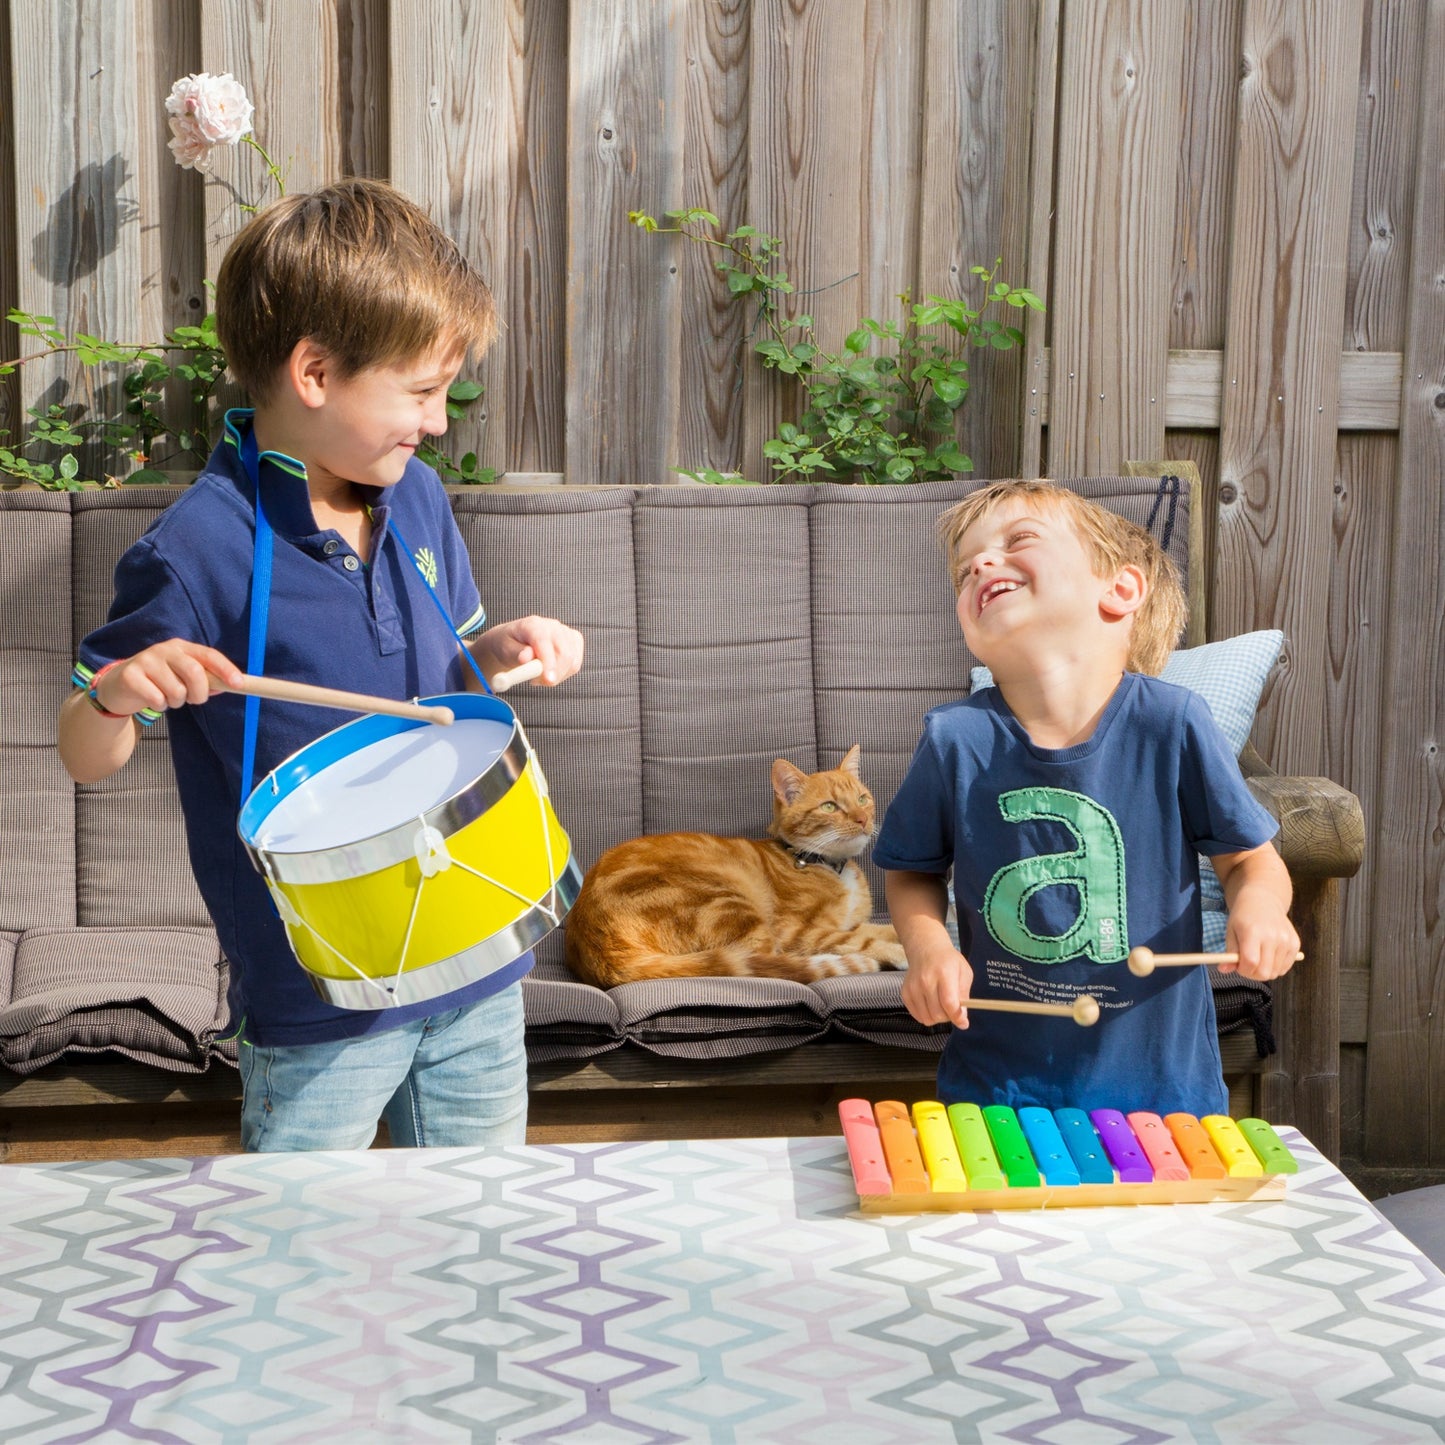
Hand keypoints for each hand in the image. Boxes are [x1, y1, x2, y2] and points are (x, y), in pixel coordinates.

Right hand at [93, 640, 243, 716]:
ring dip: (177, 702)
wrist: (119, 687)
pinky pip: (157, 699)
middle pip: (194, 672)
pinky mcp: (130, 675)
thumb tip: (230, 685)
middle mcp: (164, 649)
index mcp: (181, 647)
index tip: (239, 684)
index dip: (225, 669)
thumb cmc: (159, 682)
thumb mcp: (182, 677)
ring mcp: (145, 660)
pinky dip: (160, 706)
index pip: (208, 655)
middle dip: (200, 693)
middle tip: (194, 700)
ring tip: (168, 698)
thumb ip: (206, 680)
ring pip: (176, 690)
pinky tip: (153, 700)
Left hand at [476, 616, 583, 687]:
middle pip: (564, 652)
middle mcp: (552, 626)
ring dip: (556, 676)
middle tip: (535, 681)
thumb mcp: (505, 649)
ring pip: (572, 661)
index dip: (548, 662)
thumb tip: (526, 657)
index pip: (545, 641)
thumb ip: (516, 653)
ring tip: (538, 675)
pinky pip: (575, 664)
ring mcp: (566, 632)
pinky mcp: (575, 641)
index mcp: (533, 625)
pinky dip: (564, 673)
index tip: (548, 680)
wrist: (514, 641)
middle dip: (554, 674)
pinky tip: (550, 671)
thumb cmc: (508, 644)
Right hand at [900, 946, 976, 1028]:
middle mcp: (925, 980)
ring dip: (937, 1017)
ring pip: (927, 1018)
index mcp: (944, 973)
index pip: (949, 1002)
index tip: (963, 1023)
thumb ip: (964, 995)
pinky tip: (931, 1004)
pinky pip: (918, 1016)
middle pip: (938, 1014)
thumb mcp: (964, 973)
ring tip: (941, 1006)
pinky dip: (926, 1015)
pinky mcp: (905, 994)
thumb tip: (962, 1018)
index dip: (957, 1017)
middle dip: (949, 1017)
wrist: (926, 950)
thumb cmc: (948, 961)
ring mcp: (913, 988)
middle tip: (952, 1008)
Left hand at [1223, 886, 1300, 980]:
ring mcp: (1286, 940)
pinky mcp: (1296, 943)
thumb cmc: (1243, 917)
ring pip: (1276, 972)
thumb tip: (1223, 970)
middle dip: (1253, 974)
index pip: (1250, 962)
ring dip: (1264, 971)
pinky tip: (1269, 955)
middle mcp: (1273, 936)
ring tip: (1258, 957)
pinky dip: (1276, 967)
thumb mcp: (1231, 931)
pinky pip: (1286, 967)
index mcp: (1253, 932)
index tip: (1238, 966)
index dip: (1243, 970)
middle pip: (1264, 972)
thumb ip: (1229, 953)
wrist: (1263, 901)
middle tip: (1247, 965)